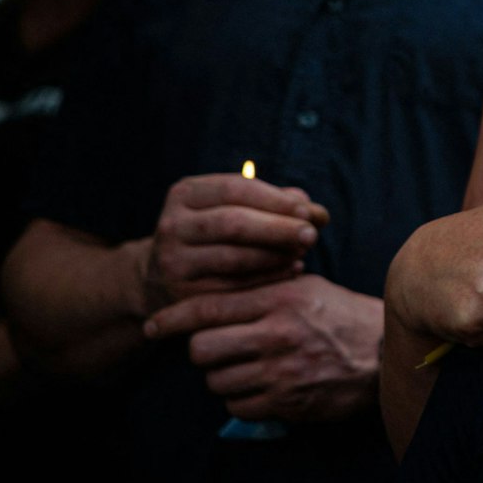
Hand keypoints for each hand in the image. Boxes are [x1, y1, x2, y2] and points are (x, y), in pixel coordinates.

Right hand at [141, 172, 329, 312]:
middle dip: (278, 227)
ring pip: (233, 257)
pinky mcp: (181, 293)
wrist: (165, 276)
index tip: (309, 209)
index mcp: (186, 193)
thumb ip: (276, 205)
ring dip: (275, 255)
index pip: (235, 189)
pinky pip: (233, 287)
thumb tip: (317, 213)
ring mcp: (173, 260)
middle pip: (232, 223)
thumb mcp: (235, 210)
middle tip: (312, 234)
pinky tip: (291, 271)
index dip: (275, 199)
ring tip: (303, 253)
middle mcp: (173, 224)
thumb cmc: (217, 235)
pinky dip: (267, 278)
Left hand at [144, 274, 381, 422]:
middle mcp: (277, 334)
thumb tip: (214, 296)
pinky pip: (238, 406)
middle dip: (202, 352)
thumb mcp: (306, 288)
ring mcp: (282, 371)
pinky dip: (242, 399)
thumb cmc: (342, 316)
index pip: (209, 308)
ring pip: (217, 381)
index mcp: (280, 298)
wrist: (386, 352)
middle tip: (216, 349)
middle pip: (202, 349)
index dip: (172, 319)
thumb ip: (262, 289)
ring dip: (223, 377)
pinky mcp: (289, 403)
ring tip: (244, 368)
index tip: (153, 327)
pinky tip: (261, 387)